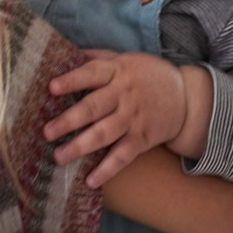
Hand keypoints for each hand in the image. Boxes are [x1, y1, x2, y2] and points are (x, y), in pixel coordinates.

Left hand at [44, 49, 188, 187]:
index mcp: (117, 71)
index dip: (72, 80)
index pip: (92, 73)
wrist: (186, 96)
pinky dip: (107, 170)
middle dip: (69, 120)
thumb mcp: (124, 58)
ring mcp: (133, 118)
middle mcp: (124, 95)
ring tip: (59, 157)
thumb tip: (64, 52)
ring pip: (105, 134)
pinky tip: (90, 181)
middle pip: (94, 107)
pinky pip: (123, 156)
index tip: (51, 87)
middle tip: (47, 132)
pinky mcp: (142, 139)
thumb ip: (96, 58)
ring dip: (81, 146)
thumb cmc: (146, 75)